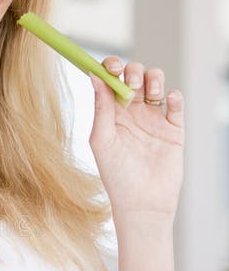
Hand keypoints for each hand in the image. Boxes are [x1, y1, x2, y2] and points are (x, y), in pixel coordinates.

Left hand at [89, 59, 183, 221]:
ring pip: (156, 84)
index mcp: (110, 113)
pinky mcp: (173, 129)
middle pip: (135, 76)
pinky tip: (169, 101)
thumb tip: (94, 76)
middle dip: (134, 70)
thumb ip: (101, 108)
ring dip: (155, 77)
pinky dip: (175, 96)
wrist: (143, 203)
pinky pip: (176, 104)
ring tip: (151, 90)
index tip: (112, 67)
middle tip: (132, 81)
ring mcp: (153, 119)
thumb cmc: (116, 176)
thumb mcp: (102, 140)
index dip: (111, 67)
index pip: (110, 80)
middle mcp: (131, 112)